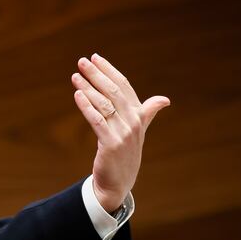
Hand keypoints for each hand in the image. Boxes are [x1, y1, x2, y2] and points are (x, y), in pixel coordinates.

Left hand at [71, 53, 169, 212]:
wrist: (118, 182)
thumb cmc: (125, 153)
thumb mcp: (138, 131)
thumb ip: (147, 112)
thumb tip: (165, 100)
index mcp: (138, 115)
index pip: (124, 86)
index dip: (110, 71)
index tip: (95, 57)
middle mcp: (133, 122)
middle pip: (113, 92)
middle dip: (97, 75)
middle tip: (82, 61)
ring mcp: (124, 133)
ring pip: (104, 104)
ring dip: (88, 88)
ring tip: (75, 76)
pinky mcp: (111, 144)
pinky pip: (97, 120)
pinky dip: (87, 106)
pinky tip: (77, 95)